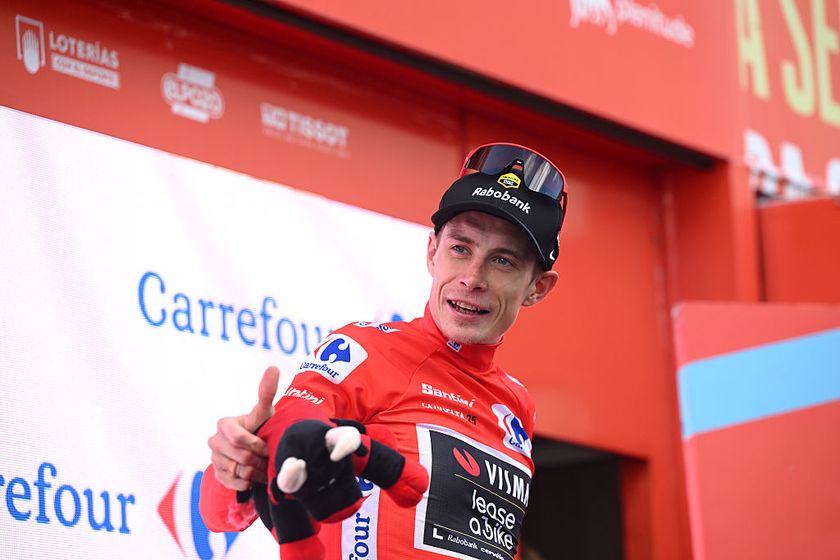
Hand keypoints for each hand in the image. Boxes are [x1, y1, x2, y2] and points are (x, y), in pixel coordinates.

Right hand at [208, 366, 278, 490]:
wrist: (254, 450)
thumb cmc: (261, 427)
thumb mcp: (264, 412)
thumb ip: (266, 392)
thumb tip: (273, 368)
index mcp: (224, 425)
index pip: (239, 438)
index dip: (256, 445)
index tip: (266, 446)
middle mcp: (214, 441)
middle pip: (240, 456)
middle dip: (258, 459)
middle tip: (268, 459)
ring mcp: (214, 459)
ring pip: (238, 471)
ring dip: (256, 472)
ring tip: (264, 467)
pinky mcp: (217, 474)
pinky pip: (234, 482)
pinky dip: (248, 482)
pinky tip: (255, 476)